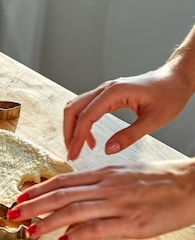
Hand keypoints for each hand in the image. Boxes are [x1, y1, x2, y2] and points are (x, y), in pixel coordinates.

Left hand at [8, 159, 194, 239]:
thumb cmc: (160, 182)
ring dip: (49, 222)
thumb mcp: (124, 177)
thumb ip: (98, 186)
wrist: (193, 185)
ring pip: (75, 210)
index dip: (38, 190)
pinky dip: (80, 234)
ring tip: (30, 232)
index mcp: (103, 175)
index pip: (62, 181)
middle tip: (11, 215)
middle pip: (61, 195)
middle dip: (33, 206)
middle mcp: (106, 187)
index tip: (19, 198)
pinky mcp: (132, 222)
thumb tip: (75, 198)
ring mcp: (118, 204)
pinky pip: (101, 228)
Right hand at [63, 68, 191, 159]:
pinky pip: (86, 109)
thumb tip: (107, 150)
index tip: (73, 154)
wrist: (176, 79)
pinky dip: (82, 124)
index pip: (86, 116)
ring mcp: (104, 91)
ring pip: (76, 108)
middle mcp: (105, 89)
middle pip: (73, 109)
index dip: (77, 137)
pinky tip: (91, 140)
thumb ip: (129, 136)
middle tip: (71, 152)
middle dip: (68, 132)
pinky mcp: (106, 96)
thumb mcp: (154, 120)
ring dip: (73, 128)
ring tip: (79, 147)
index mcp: (114, 93)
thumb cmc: (170, 95)